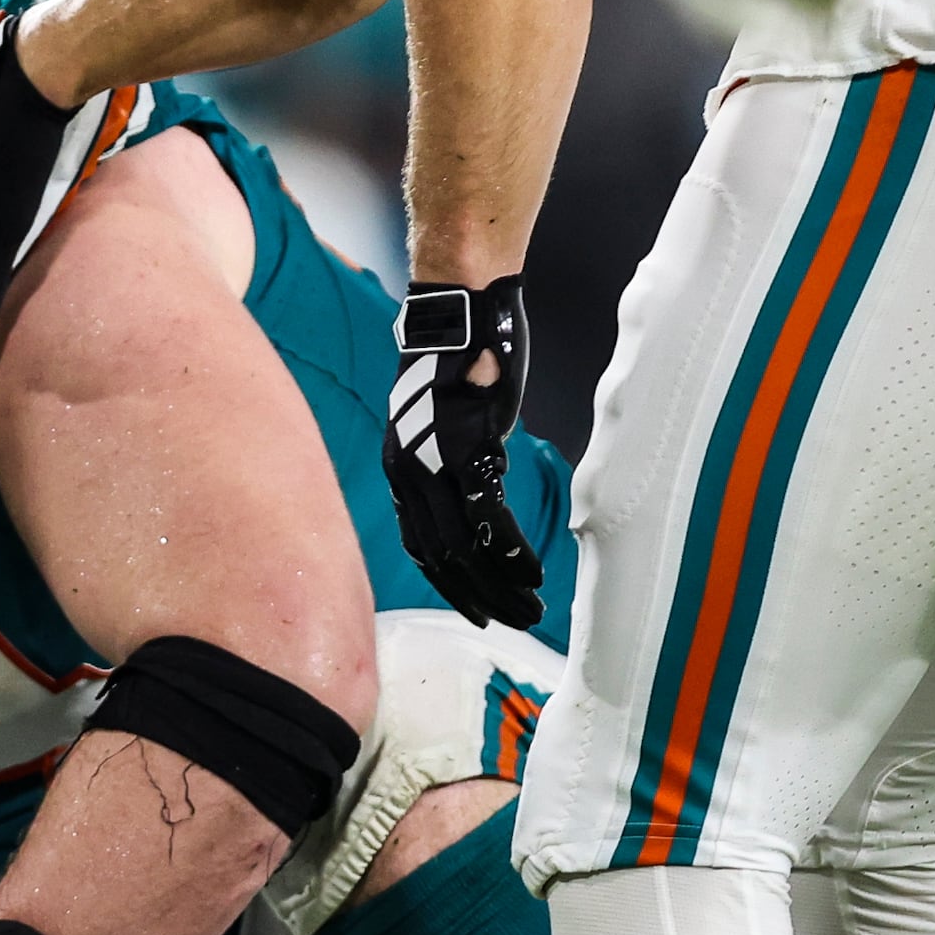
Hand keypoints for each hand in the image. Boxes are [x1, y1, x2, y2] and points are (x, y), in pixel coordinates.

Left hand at [390, 275, 546, 631]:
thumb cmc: (462, 360)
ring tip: (531, 607)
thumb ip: (455, 461)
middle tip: (512, 621)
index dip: (450, 584)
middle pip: (440, 558)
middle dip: (478, 598)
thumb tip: (479, 488)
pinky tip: (535, 573)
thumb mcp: (448, 421)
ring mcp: (434, 464)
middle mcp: (407, 472)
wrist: (463, 312)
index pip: (421, 545)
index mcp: (400, 467)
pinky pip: (490, 520)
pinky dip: (513, 552)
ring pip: (464, 549)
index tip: (477, 608)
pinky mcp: (467, 452)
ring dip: (500, 585)